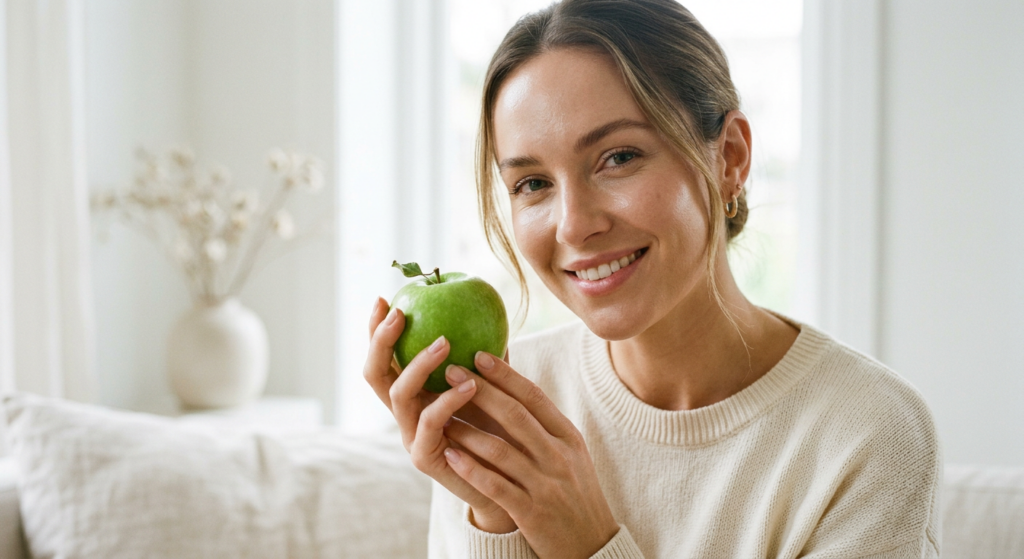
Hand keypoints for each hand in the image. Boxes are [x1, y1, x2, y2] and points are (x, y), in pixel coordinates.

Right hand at [362, 297, 515, 533]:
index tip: (384, 298)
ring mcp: (410, 436)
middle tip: (400, 314)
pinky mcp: (425, 457)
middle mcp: (405, 413)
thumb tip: (492, 317)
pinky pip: (430, 423)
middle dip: (380, 341)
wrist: (507, 483)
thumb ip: (485, 360)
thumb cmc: (499, 430)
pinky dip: (447, 400)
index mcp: (413, 394)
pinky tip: (469, 384)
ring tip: (445, 342)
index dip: (378, 330)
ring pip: (397, 395)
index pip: (385, 357)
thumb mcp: (491, 388)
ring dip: (418, 364)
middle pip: (374, 374)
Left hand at [442, 351, 619, 558]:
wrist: (593, 546)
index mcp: (568, 437)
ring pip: (500, 450)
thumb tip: (513, 388)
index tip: (478, 354)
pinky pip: (496, 485)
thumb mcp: (571, 455)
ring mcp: (546, 485)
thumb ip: (545, 425)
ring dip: (467, 429)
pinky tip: (450, 455)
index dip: (505, 374)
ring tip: (440, 414)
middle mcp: (559, 456)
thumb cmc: (575, 494)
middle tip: (450, 372)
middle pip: (515, 416)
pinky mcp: (531, 512)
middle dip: (480, 391)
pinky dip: (471, 469)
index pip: (534, 397)